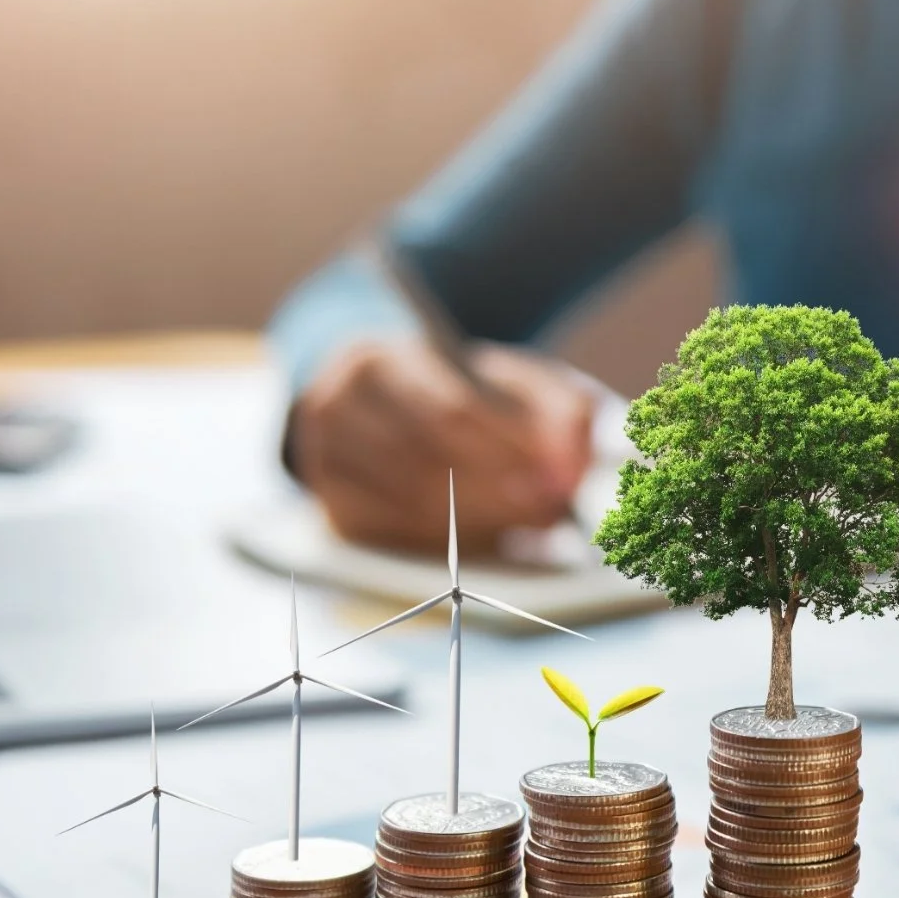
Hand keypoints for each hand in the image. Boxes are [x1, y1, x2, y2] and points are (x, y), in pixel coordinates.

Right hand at [289, 339, 592, 548]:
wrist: (387, 401)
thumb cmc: (462, 391)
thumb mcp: (515, 382)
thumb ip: (559, 411)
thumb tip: (575, 467)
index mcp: (379, 357)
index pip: (448, 410)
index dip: (508, 448)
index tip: (559, 474)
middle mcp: (335, 404)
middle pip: (428, 461)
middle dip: (500, 492)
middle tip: (553, 511)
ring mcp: (323, 458)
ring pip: (411, 502)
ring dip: (482, 519)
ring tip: (532, 521)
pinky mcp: (331, 506)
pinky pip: (393, 533)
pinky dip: (445, 540)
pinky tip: (485, 534)